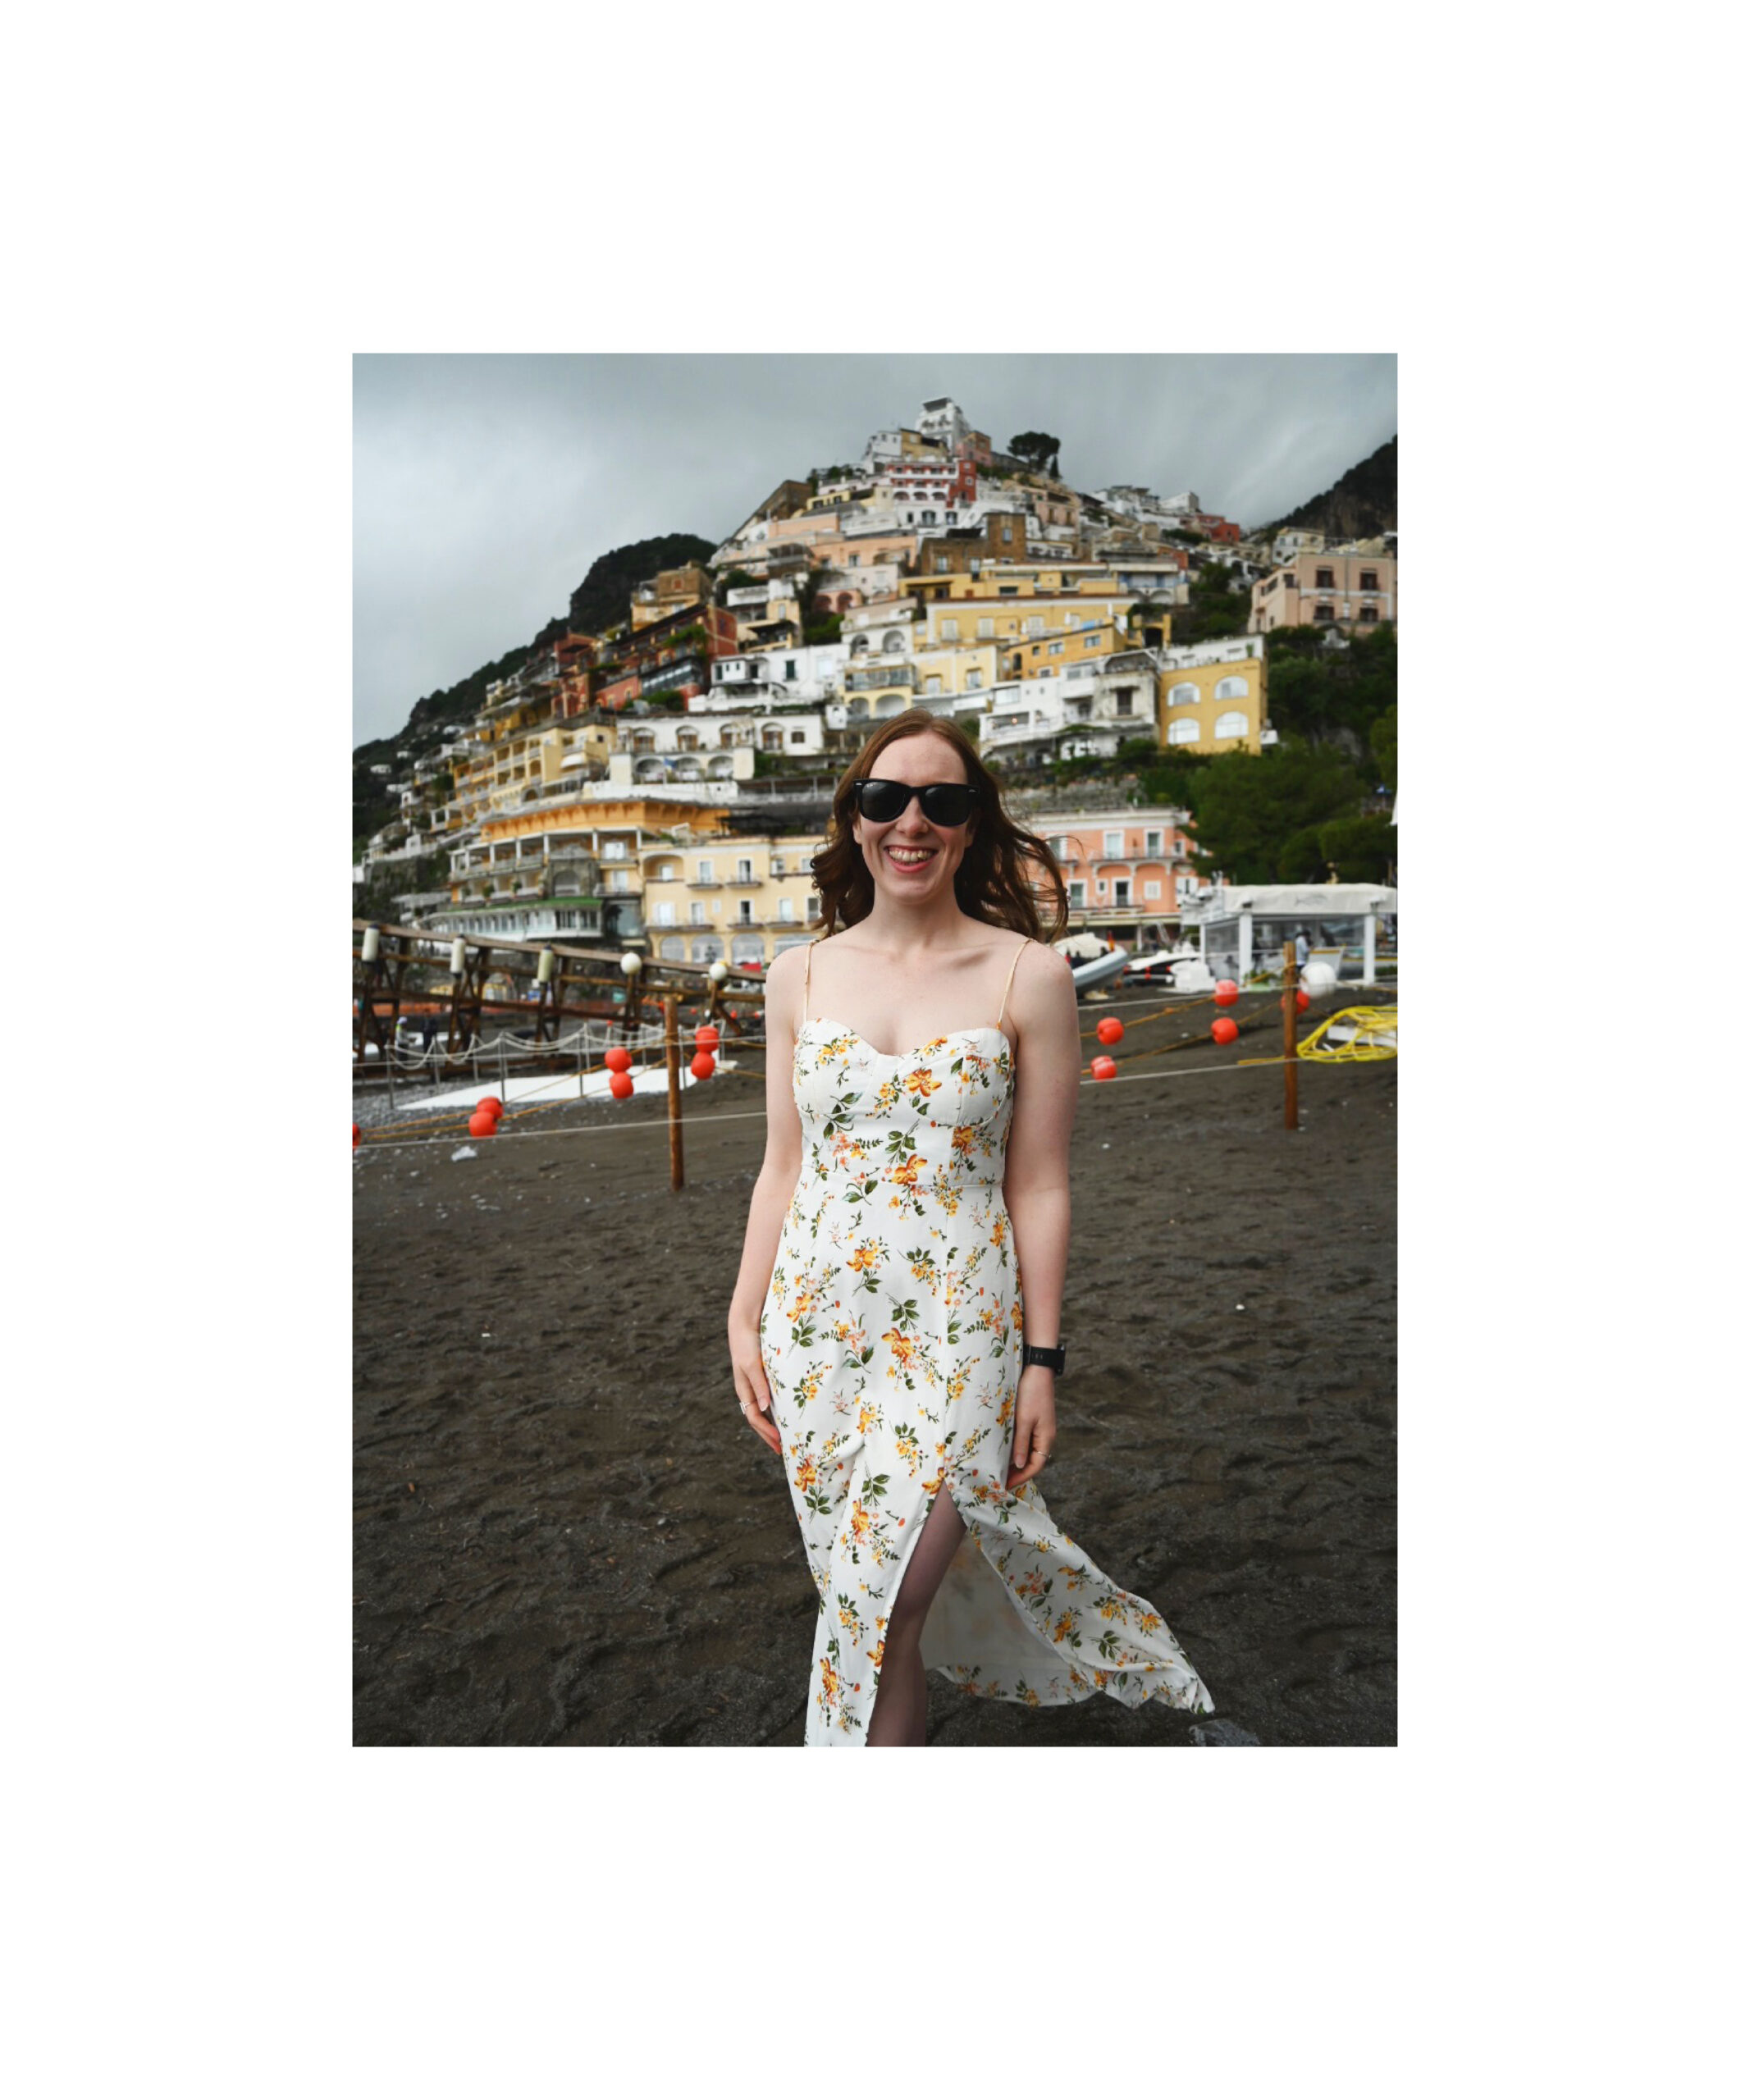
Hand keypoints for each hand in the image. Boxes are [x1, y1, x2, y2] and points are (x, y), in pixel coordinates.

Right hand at [729, 1317, 782, 1454]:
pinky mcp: (763, 1375)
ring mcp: (756, 1383)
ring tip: (785, 1436)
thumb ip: (759, 1385)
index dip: (766, 1432)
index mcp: (744, 1390)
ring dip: (773, 1424)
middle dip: (769, 1434)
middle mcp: (749, 1390)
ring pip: (763, 1410)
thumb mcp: (752, 1365)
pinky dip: (776, 1409)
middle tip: (782, 1449)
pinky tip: (786, 1412)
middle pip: (758, 1419)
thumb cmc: (747, 1343)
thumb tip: (763, 1409)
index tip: (780, 1442)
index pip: (754, 1418)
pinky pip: (769, 1398)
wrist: (745, 1322)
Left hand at [1006, 1367, 1056, 1488]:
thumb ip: (1021, 1443)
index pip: (1036, 1466)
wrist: (1036, 1369)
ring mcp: (1040, 1428)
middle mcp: (1045, 1436)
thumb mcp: (1024, 1420)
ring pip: (1028, 1451)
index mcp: (1046, 1438)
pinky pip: (1025, 1440)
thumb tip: (1018, 1465)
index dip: (1022, 1477)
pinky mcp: (1033, 1420)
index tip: (1006, 1485)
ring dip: (1016, 1461)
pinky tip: (1003, 1450)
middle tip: (1000, 1480)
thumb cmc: (1031, 1393)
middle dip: (1018, 1472)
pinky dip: (1015, 1448)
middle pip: (1032, 1460)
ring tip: (999, 1468)